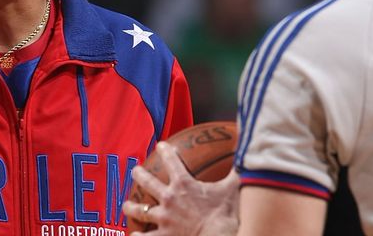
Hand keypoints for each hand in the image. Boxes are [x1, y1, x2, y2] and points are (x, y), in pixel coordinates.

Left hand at [122, 142, 238, 235]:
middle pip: (147, 182)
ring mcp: (164, 218)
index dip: (166, 151)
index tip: (161, 145)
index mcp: (184, 185)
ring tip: (126, 205)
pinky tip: (133, 235)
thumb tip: (246, 157)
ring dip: (131, 207)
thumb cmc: (226, 214)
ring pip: (140, 210)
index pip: (172, 161)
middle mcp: (169, 199)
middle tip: (135, 170)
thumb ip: (237, 172)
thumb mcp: (233, 189)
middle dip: (139, 174)